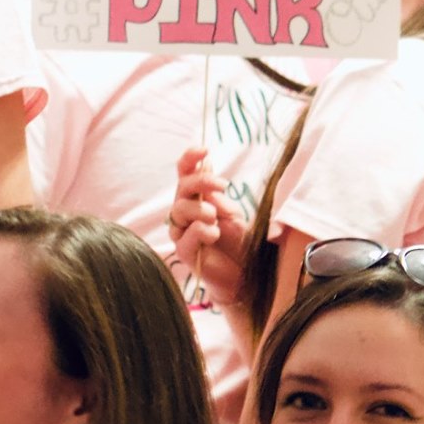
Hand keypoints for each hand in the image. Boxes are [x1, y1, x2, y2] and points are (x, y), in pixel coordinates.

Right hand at [168, 147, 249, 297]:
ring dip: (200, 209)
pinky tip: (214, 233)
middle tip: (223, 185)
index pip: (186, 173)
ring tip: (216, 217)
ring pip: (179, 209)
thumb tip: (207, 168)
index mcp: (197, 198)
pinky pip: (186, 235)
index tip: (204, 149)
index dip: (190, 159)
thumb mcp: (233, 213)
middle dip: (200, 182)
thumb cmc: (238, 242)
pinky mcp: (184, 252)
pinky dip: (201, 230)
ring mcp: (182, 232)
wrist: (244, 273)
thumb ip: (218, 195)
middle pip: (181, 188)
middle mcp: (185, 212)